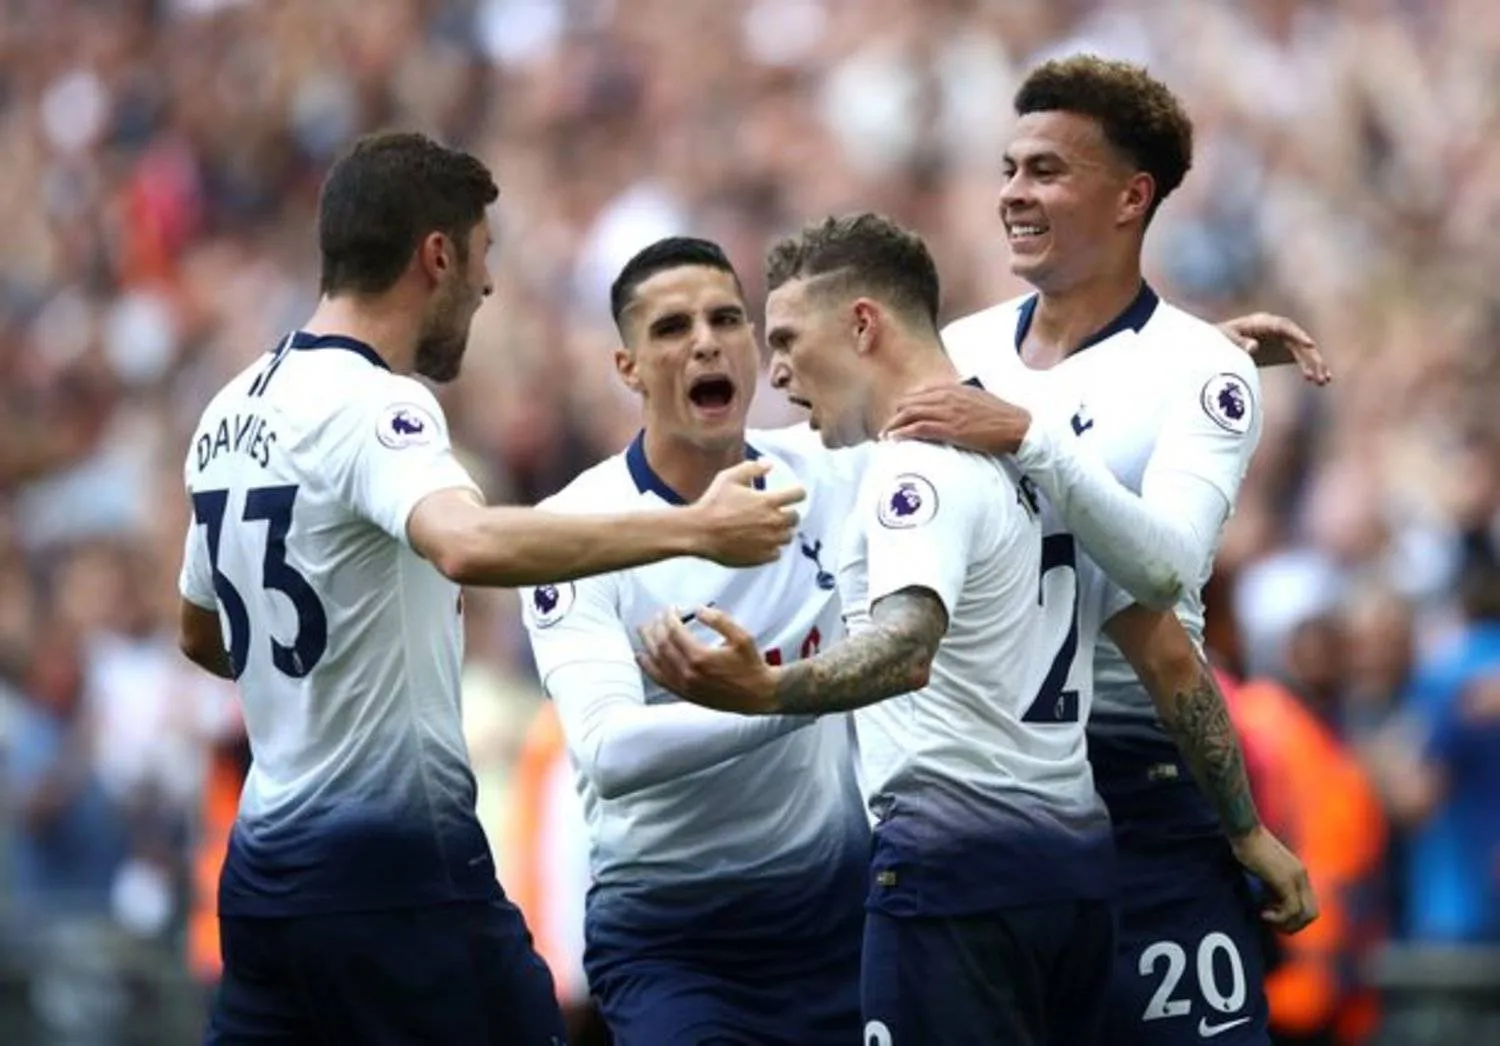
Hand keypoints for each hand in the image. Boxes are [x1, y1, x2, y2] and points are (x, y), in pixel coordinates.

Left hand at [636, 606, 779, 713]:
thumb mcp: (742, 637)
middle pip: (661, 644)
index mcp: (700, 657)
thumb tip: (698, 609)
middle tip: (656, 615)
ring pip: (656, 661)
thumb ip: (719, 620)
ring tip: (643, 629)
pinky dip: (647, 667)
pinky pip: (659, 680)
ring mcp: (684, 686)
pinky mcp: (684, 694)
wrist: (758, 695)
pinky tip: (641, 657)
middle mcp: (687, 673)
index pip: (674, 631)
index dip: (669, 617)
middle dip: (656, 626)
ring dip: (647, 643)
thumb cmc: (752, 665)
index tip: (670, 608)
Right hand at [690, 460, 804, 566]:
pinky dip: (772, 548)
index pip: (798, 494)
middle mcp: (773, 522)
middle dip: (788, 513)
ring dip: (781, 531)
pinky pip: (777, 553)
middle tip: (776, 512)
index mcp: (768, 501)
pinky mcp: (761, 557)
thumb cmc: (713, 503)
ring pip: (788, 537)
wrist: (699, 532)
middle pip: (795, 518)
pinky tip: (760, 543)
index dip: (797, 492)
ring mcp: (769, 541)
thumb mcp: (729, 478)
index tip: (792, 494)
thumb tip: (769, 464)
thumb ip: (752, 468)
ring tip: (768, 528)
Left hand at [883, 384, 1031, 454]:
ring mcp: (948, 412)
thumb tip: (945, 406)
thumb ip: (958, 399)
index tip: (898, 415)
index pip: (919, 393)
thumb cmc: (1000, 416)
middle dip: (895, 415)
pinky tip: (894, 438)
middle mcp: (947, 397)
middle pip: (909, 402)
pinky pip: (919, 428)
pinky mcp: (950, 429)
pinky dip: (903, 432)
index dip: (906, 405)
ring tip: (885, 435)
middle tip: (888, 427)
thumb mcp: (977, 399)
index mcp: (953, 388)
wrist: (1016, 426)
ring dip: (893, 425)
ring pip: (910, 413)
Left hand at [1218, 312, 1330, 385]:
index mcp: (1262, 322)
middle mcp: (1276, 328)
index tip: (1310, 345)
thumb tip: (1253, 347)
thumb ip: (1238, 343)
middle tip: (1321, 373)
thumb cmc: (1219, 338)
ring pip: (1302, 351)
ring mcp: (1281, 338)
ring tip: (1323, 381)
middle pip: (1297, 340)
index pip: (1283, 326)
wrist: (1217, 343)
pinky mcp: (1282, 349)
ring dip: (1314, 365)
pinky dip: (1308, 368)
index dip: (1297, 335)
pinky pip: (1299, 358)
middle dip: (1311, 356)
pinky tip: (1316, 381)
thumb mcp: (1224, 340)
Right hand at [1230, 825, 1318, 933]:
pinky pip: (1291, 909)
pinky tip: (1263, 913)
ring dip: (1286, 923)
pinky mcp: (1285, 880)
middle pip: (1312, 914)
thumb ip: (1273, 884)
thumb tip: (1270, 903)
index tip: (1272, 914)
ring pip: (1304, 914)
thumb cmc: (1248, 847)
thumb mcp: (1265, 869)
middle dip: (1294, 925)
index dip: (1294, 917)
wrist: (1244, 831)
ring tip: (1266, 917)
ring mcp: (1295, 878)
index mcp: (1299, 873)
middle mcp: (1302, 876)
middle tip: (1273, 922)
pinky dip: (1278, 918)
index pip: (1309, 905)